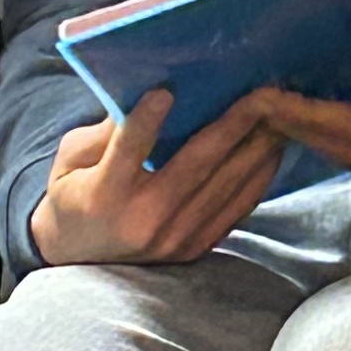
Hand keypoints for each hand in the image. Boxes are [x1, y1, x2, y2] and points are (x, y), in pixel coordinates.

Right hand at [30, 87, 284, 266]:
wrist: (80, 260)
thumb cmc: (74, 195)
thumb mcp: (71, 160)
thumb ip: (106, 133)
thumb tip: (151, 93)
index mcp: (104, 194)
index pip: (128, 151)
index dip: (147, 121)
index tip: (166, 90)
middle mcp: (144, 219)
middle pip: (196, 163)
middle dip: (234, 123)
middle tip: (262, 89)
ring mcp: (175, 237)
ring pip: (226, 183)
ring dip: (258, 144)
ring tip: (279, 111)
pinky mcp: (196, 247)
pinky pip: (238, 207)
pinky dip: (259, 174)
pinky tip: (274, 147)